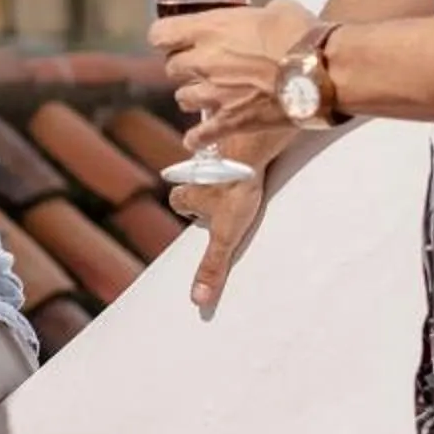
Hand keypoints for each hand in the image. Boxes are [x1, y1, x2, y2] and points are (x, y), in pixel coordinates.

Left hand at [151, 0, 319, 145]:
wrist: (321, 72)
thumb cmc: (302, 36)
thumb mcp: (279, 9)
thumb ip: (260, 14)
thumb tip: (266, 16)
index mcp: (209, 29)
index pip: (160, 34)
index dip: (166, 37)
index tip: (174, 38)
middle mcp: (204, 61)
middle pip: (172, 67)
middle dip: (185, 66)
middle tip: (202, 65)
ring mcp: (214, 93)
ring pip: (182, 98)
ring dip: (193, 96)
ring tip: (208, 94)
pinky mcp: (230, 120)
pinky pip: (201, 135)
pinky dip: (198, 138)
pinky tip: (197, 139)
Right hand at [165, 129, 290, 311]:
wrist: (252, 151)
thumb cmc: (237, 193)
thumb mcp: (226, 236)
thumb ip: (212, 265)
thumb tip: (198, 300)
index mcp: (191, 193)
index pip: (179, 199)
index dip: (187, 205)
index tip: (198, 212)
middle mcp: (197, 170)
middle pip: (192, 175)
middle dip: (200, 180)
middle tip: (220, 187)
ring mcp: (215, 150)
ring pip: (209, 151)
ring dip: (216, 155)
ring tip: (238, 163)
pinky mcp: (235, 134)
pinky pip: (230, 133)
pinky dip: (236, 134)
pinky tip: (254, 139)